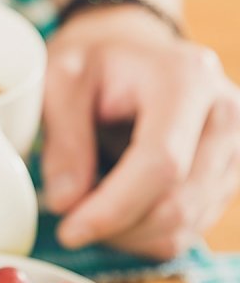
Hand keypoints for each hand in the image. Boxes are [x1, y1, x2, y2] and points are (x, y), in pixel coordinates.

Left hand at [42, 5, 239, 259]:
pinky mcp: (229, 176)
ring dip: (127, 234)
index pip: (161, 163)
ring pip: (184, 225)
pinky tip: (115, 210)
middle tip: (68, 220)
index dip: (114, 208)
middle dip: (115, 226)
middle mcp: (225, 115)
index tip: (69, 230)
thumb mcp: (60, 80)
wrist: (131, 49)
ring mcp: (236, 149)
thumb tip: (66, 203)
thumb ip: (62, 139)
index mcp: (186, 81)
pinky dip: (144, 234)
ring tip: (88, 207)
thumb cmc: (94, 60)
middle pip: (177, 203)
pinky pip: (189, 229)